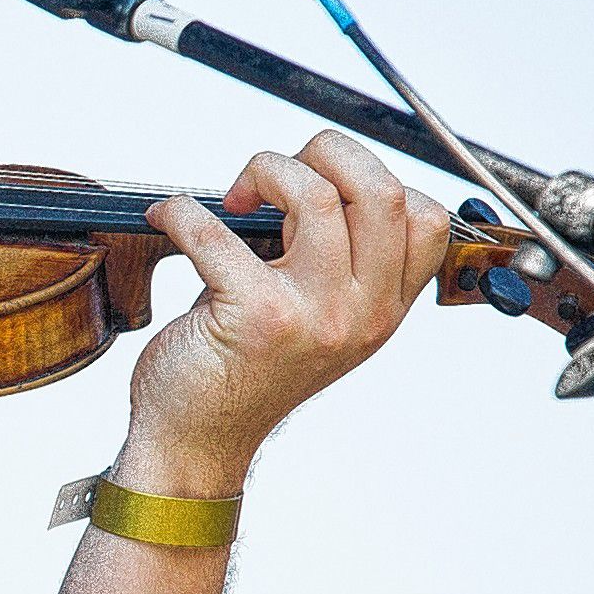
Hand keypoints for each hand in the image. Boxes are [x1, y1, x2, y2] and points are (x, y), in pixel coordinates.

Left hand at [128, 130, 450, 493]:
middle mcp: (361, 313)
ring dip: (265, 170)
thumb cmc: (244, 369)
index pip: (425, 218)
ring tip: (235, 196)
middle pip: (380, 190)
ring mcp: (313, 315)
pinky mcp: (254, 317)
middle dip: (324, 152)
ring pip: (315, 195)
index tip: (321, 186)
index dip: (374, 177)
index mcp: (383, 309)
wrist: (197, 441)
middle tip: (275, 174)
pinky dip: (183, 211)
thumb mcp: (316, 318)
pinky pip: (217, 230)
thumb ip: (334, 260)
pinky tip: (168, 218)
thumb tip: (306, 174)